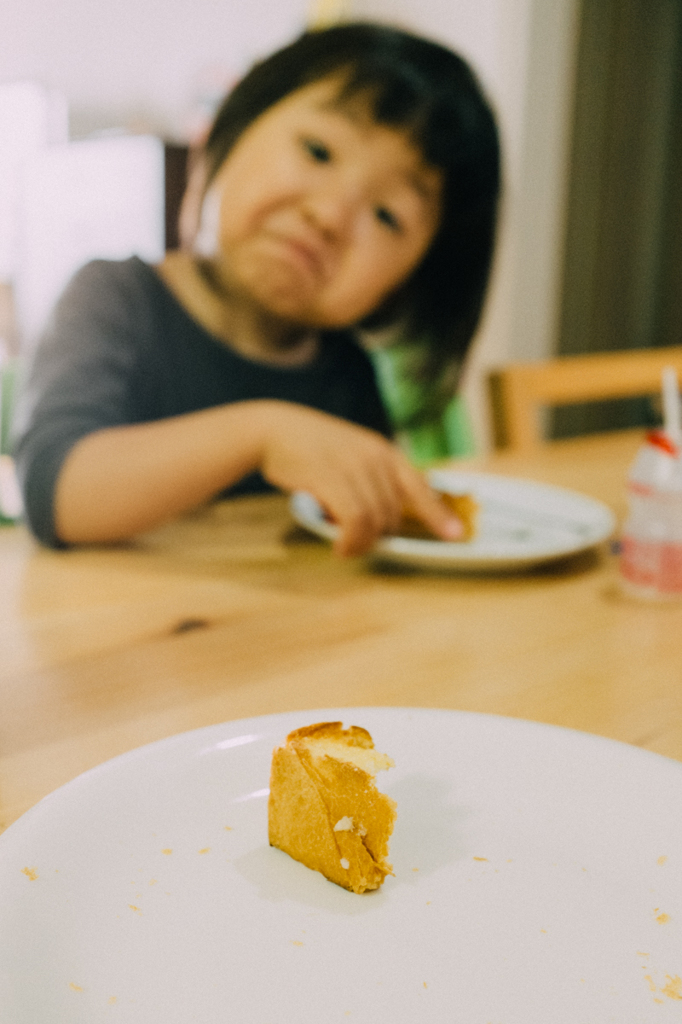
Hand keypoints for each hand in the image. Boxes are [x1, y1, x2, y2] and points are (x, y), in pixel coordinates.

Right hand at [256, 402, 463, 555]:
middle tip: (358, 544)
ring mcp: (355, 467)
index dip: (438, 514)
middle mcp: (375, 457)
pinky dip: (351, 541)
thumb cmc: (309, 448)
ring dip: (362, 544)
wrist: (274, 430)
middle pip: (394, 513)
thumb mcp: (350, 454)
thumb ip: (370, 477)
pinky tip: (340, 547)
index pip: (420, 486)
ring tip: (346, 549)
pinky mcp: (333, 479)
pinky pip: (355, 521)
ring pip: (376, 521)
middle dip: (380, 536)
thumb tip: (381, 516)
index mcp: (384, 451)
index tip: (456, 536)